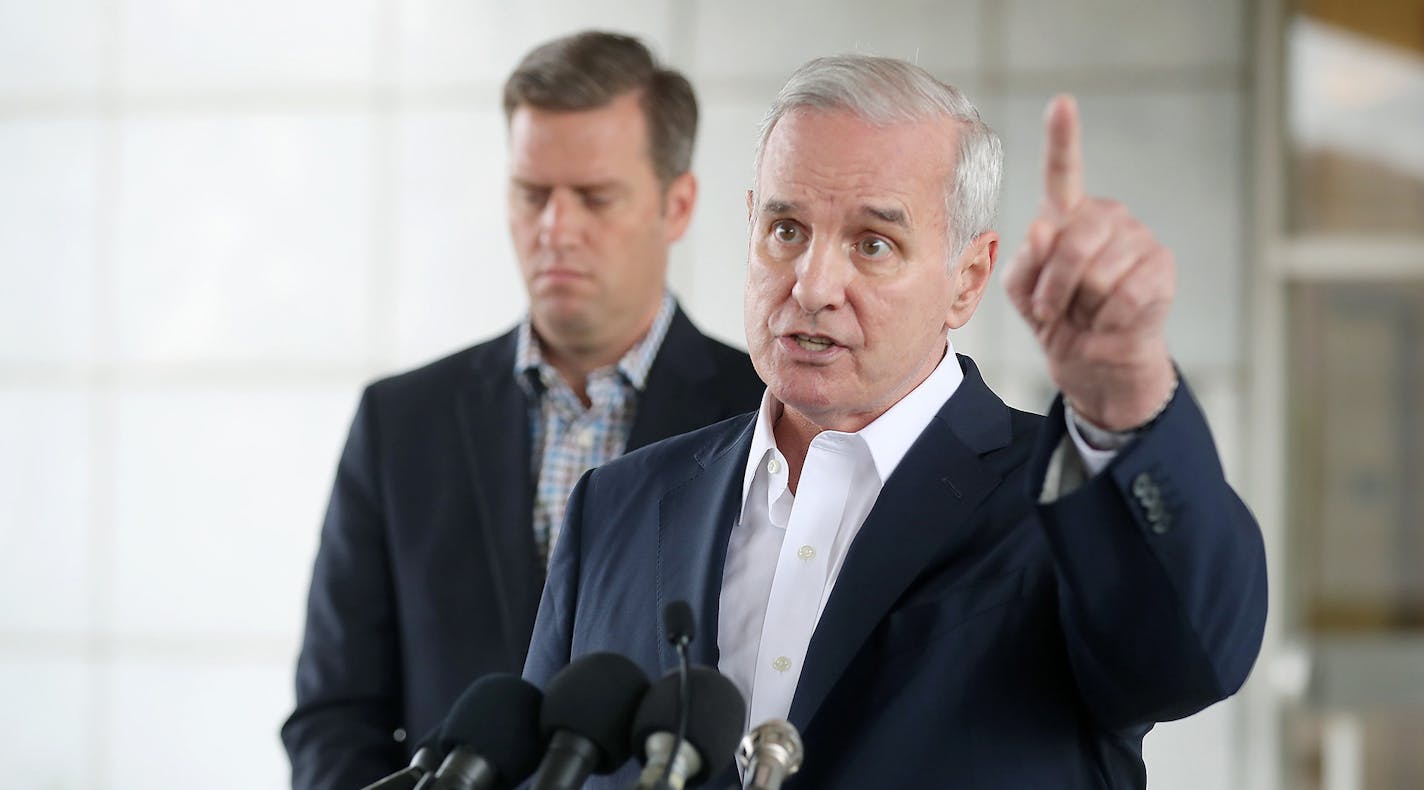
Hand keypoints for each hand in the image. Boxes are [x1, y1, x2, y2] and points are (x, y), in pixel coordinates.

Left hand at [1004, 95, 1177, 430]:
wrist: (1093, 360)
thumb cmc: (1057, 317)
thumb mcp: (1023, 291)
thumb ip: (1025, 261)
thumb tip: (1042, 228)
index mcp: (1067, 215)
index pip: (1063, 170)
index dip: (1062, 137)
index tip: (1061, 102)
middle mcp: (1106, 217)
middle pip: (1070, 242)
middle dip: (1053, 286)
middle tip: (1055, 307)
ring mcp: (1138, 239)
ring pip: (1097, 273)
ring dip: (1081, 306)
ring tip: (1088, 311)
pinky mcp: (1161, 268)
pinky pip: (1123, 295)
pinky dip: (1108, 319)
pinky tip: (1112, 319)